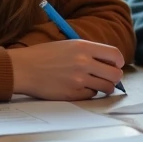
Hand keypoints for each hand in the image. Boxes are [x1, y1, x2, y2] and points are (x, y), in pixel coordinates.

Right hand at [8, 40, 124, 100]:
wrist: (24, 68)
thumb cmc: (45, 55)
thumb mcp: (69, 45)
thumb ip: (90, 52)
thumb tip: (110, 62)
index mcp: (84, 47)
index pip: (115, 55)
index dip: (118, 62)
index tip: (115, 65)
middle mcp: (84, 62)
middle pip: (115, 74)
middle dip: (115, 77)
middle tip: (108, 77)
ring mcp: (78, 79)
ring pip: (106, 87)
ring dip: (104, 87)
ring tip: (95, 84)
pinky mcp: (72, 94)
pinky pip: (91, 96)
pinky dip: (89, 93)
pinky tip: (80, 88)